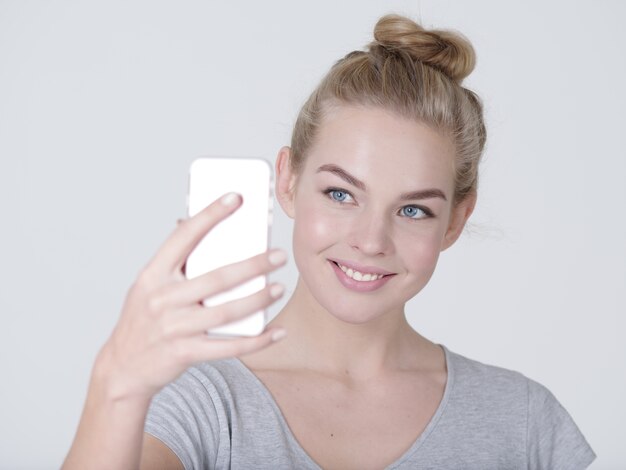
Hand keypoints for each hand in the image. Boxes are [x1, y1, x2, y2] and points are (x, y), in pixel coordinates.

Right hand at [96, 192, 286, 401]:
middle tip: (278, 255)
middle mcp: (163, 299)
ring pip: (226, 311)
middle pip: (217, 277)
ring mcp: (174, 328)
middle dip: (253, 265)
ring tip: (278, 288)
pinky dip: (256, 340)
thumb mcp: (149, 286)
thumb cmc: (142, 321)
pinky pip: (228, 346)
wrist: (122, 368)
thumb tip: (194, 226)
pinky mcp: (185, 353)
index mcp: (153, 275)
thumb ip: (173, 263)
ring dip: (258, 299)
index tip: (235, 198)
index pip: (184, 237)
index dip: (210, 215)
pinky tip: (276, 331)